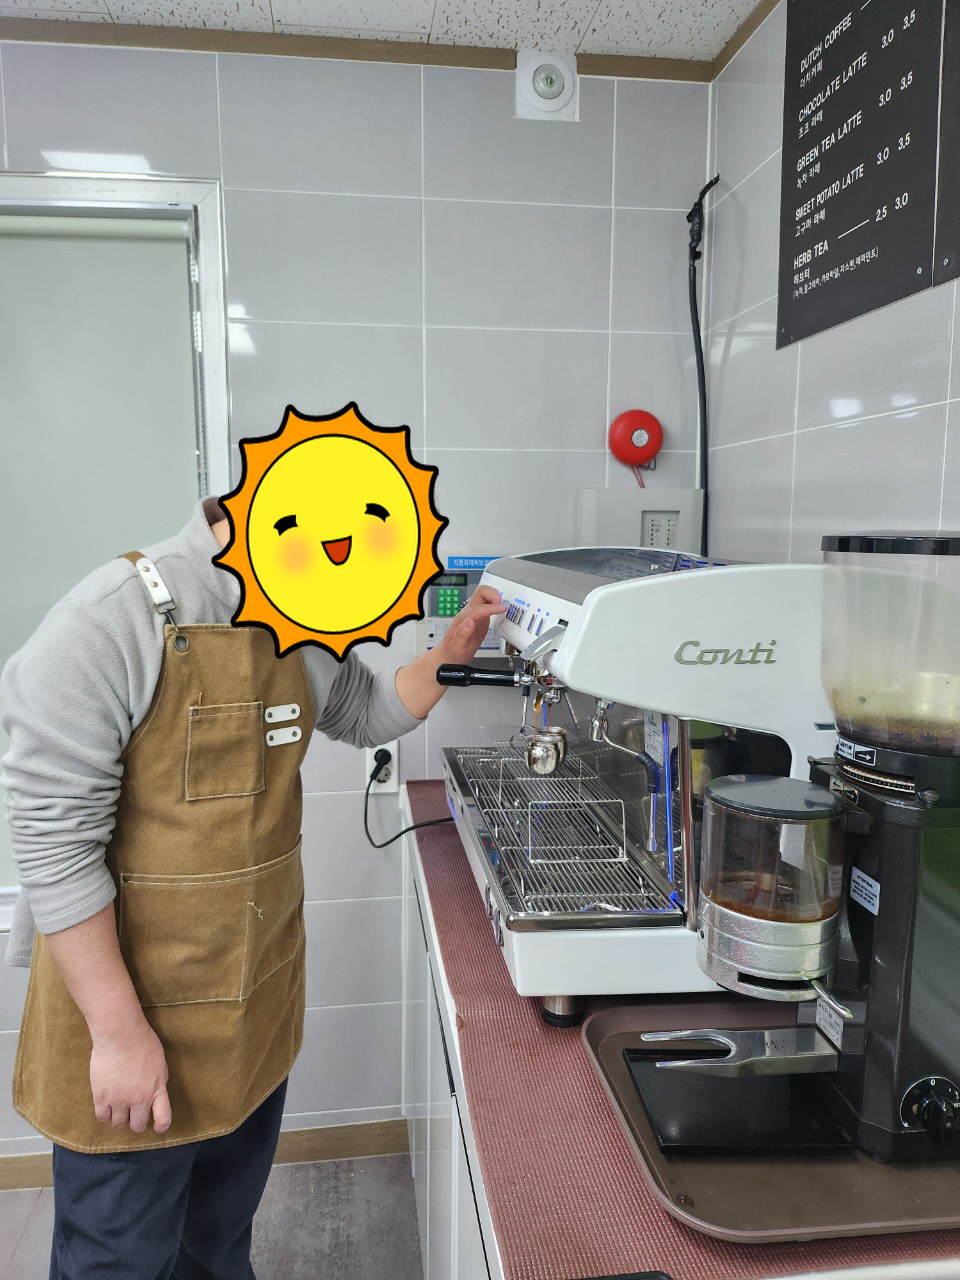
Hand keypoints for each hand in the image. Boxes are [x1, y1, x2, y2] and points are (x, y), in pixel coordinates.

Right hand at [90, 1020, 171, 1135]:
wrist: (120, 1035)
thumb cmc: (143, 1042)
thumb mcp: (160, 1062)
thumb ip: (158, 1081)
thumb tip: (155, 1093)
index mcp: (157, 1090)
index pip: (163, 1119)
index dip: (160, 1126)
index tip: (156, 1127)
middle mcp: (139, 1099)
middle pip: (137, 1125)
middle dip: (135, 1120)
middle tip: (132, 1111)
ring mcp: (119, 1100)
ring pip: (118, 1123)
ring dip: (119, 1116)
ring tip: (118, 1105)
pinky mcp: (101, 1097)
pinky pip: (102, 1117)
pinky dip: (105, 1114)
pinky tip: (106, 1104)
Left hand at [437, 586, 506, 664]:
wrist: (449, 655)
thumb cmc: (452, 652)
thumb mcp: (457, 647)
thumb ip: (462, 634)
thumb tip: (470, 621)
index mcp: (463, 620)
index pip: (479, 608)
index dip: (492, 607)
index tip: (502, 609)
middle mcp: (468, 614)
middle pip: (480, 592)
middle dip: (492, 594)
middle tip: (501, 604)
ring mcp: (473, 614)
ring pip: (484, 595)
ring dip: (494, 596)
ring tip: (502, 605)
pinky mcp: (479, 618)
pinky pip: (487, 604)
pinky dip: (495, 603)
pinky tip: (500, 609)